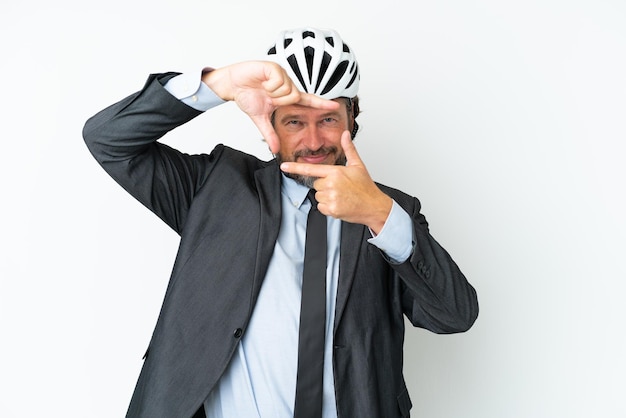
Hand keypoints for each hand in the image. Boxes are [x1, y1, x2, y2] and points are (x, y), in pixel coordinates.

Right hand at [202, 61, 338, 153]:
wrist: (231, 85)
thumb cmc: (246, 96)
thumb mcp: (260, 118)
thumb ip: (270, 134)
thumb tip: (275, 150)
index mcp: (286, 96)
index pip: (307, 101)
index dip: (321, 104)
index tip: (335, 106)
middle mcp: (287, 84)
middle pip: (295, 97)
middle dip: (279, 101)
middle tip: (266, 97)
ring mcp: (282, 75)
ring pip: (288, 89)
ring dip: (273, 93)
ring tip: (263, 88)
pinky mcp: (275, 68)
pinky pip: (279, 81)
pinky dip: (269, 85)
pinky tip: (262, 82)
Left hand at [280, 131, 392, 233]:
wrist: (373, 206)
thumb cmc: (366, 187)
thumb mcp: (357, 165)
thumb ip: (349, 149)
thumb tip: (345, 134)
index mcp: (335, 172)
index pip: (311, 169)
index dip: (295, 167)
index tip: (284, 166)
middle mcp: (331, 184)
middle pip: (316, 184)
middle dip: (325, 185)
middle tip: (340, 187)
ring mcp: (331, 198)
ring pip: (318, 196)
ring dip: (327, 197)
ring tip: (341, 196)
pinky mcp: (331, 209)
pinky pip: (321, 207)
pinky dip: (328, 207)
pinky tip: (340, 204)